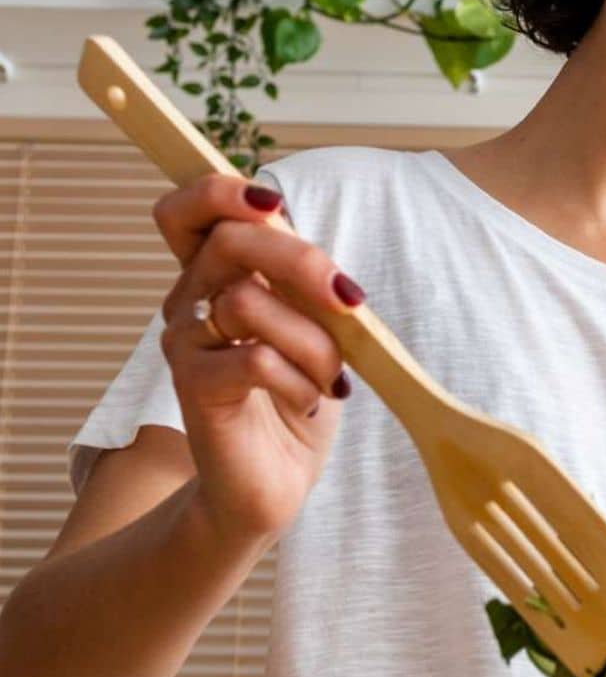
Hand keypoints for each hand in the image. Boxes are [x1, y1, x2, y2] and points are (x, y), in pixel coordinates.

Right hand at [152, 175, 357, 546]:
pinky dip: (300, 382)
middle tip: (349, 304)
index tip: (273, 204)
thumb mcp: (315, 332)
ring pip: (250, 301)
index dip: (222, 192)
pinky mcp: (193, 387)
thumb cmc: (296, 400)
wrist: (271, 484)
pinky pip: (256, 359)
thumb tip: (325, 261)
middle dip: (303, 262)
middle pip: (230, 239)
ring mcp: (186, 344)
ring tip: (328, 379)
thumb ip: (305, 288)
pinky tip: (307, 401)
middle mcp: (190, 302)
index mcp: (216, 279)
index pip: (188, 211)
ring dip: (314, 341)